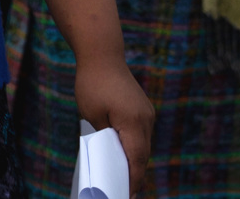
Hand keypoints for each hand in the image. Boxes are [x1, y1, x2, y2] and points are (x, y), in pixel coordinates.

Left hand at [74, 52, 154, 196]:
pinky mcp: (144, 109)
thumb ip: (103, 138)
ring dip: (135, 161)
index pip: (136, 160)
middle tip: (125, 192)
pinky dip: (135, 147)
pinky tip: (126, 156)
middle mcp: (146, 120)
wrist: (103, 54)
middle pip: (142, 155)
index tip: (128, 195)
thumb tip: (109, 157)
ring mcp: (147, 114)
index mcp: (134, 122)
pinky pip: (141, 135)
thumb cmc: (93, 83)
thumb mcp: (92, 114)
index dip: (133, 180)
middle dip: (135, 175)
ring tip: (125, 179)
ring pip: (143, 146)